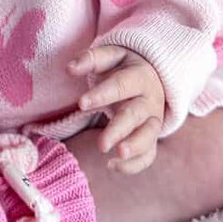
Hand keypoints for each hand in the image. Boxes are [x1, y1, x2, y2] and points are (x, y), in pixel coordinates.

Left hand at [67, 43, 165, 173]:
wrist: (152, 76)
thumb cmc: (123, 67)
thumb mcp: (111, 56)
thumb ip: (90, 59)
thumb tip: (69, 68)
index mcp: (139, 76)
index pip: (121, 85)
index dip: (102, 94)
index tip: (81, 103)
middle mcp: (149, 100)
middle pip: (135, 115)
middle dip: (119, 130)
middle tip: (101, 144)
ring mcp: (153, 121)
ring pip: (149, 136)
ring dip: (135, 147)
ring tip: (117, 155)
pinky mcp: (151, 138)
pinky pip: (148, 155)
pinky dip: (134, 164)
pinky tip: (112, 166)